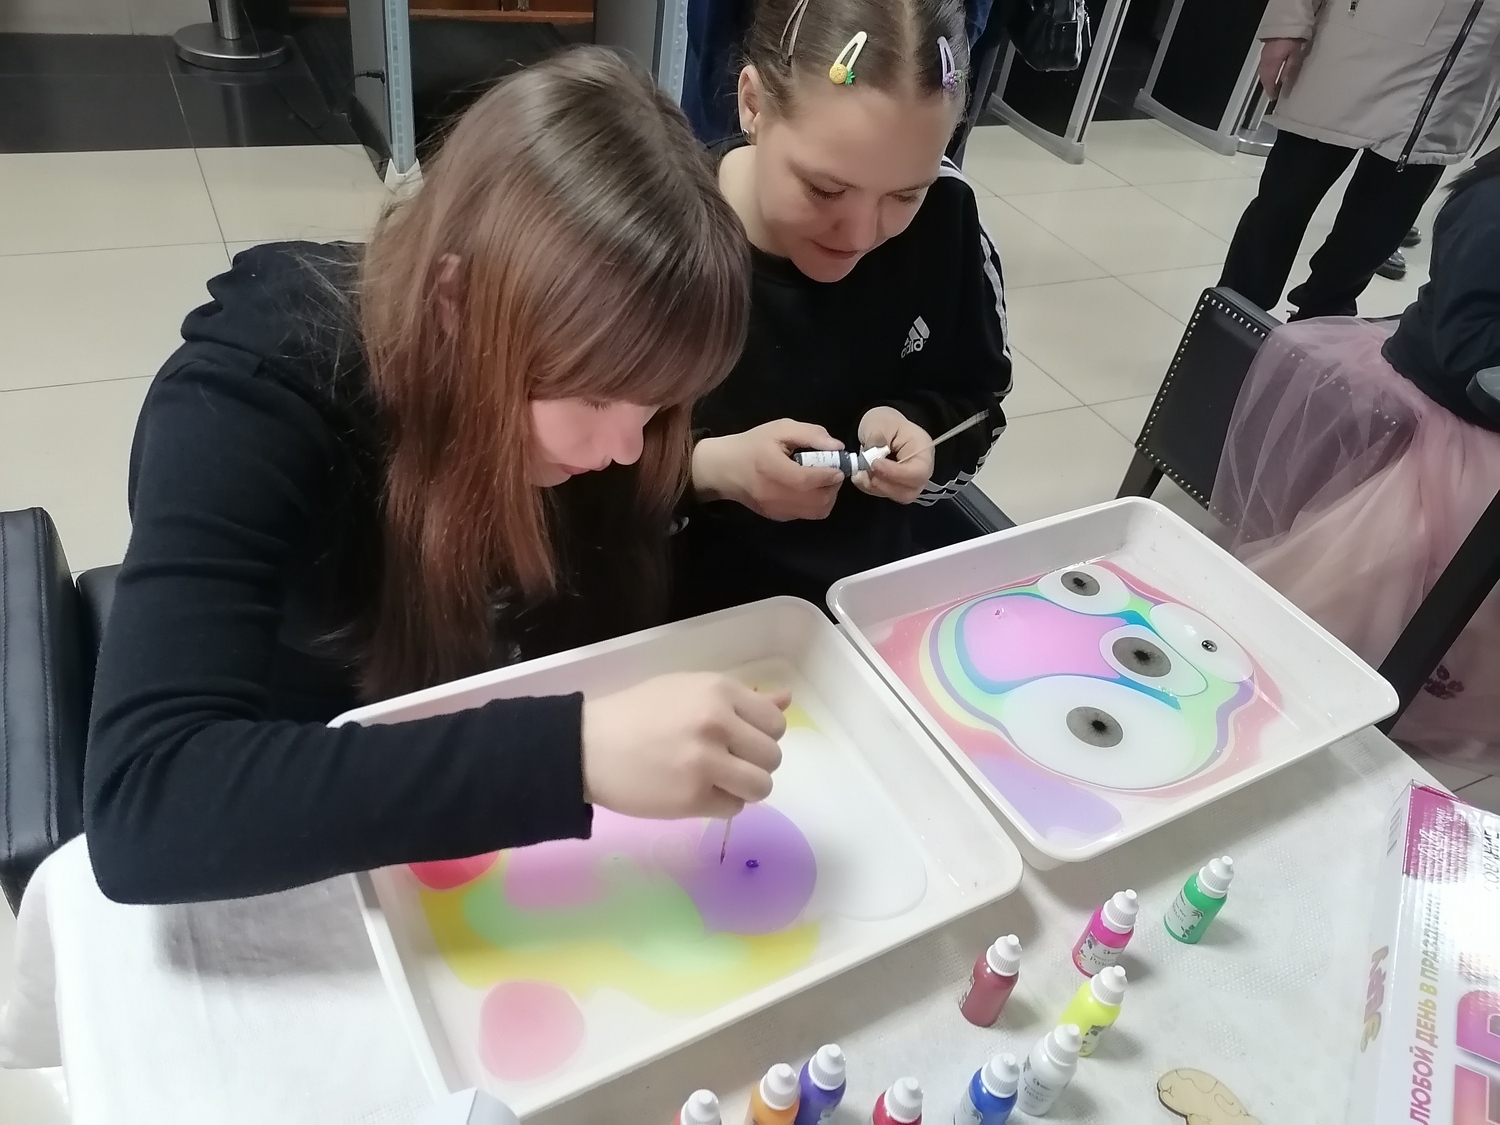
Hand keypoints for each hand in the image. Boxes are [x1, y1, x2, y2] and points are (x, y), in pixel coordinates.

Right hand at [581, 674, 788, 819]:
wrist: (587, 747)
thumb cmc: (636, 714)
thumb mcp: (687, 689)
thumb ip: (740, 698)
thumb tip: (786, 700)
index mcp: (718, 691)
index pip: (774, 722)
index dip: (761, 735)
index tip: (740, 740)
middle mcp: (717, 723)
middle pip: (772, 756)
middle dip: (754, 763)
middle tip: (726, 762)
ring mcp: (706, 763)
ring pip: (761, 786)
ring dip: (744, 788)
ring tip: (717, 781)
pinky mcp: (693, 798)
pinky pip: (734, 809)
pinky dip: (721, 804)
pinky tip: (696, 792)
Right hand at [691, 419, 845, 520]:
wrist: (724, 469)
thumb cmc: (752, 445)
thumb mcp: (779, 429)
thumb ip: (810, 434)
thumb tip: (837, 447)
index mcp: (772, 468)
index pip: (807, 480)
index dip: (829, 475)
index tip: (839, 466)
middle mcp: (774, 494)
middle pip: (818, 500)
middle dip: (832, 486)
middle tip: (830, 471)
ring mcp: (776, 509)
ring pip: (817, 511)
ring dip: (827, 496)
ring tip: (821, 481)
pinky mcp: (777, 517)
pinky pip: (807, 514)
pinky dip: (815, 503)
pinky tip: (807, 489)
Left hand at [852, 406, 933, 503]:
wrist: (882, 427)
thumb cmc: (886, 422)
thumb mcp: (878, 423)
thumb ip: (875, 439)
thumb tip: (872, 455)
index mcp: (923, 449)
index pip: (918, 472)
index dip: (896, 473)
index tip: (875, 464)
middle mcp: (921, 468)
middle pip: (911, 490)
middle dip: (885, 484)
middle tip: (867, 471)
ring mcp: (911, 480)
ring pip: (899, 496)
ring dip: (877, 487)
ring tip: (864, 471)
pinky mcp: (898, 487)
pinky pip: (887, 495)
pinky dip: (872, 488)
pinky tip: (864, 474)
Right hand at [1258, 38, 1304, 98]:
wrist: (1285, 24)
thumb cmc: (1291, 39)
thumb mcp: (1295, 56)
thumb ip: (1290, 69)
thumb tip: (1285, 82)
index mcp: (1271, 66)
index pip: (1269, 82)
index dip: (1271, 91)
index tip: (1273, 97)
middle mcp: (1265, 62)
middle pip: (1264, 78)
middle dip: (1267, 86)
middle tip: (1273, 92)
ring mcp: (1264, 56)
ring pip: (1262, 73)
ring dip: (1266, 79)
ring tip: (1272, 84)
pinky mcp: (1265, 51)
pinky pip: (1263, 66)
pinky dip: (1266, 72)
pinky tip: (1271, 72)